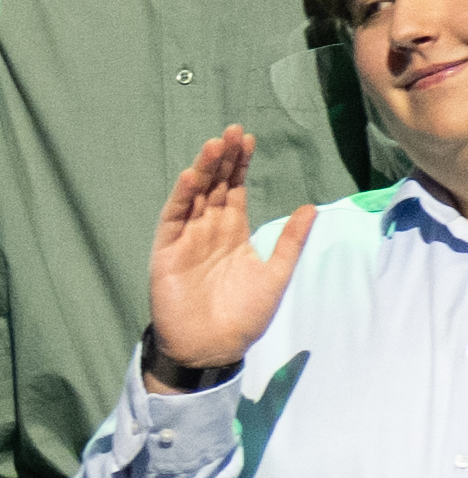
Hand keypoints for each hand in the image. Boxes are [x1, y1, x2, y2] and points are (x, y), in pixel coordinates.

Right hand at [143, 121, 313, 382]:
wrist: (213, 347)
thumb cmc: (243, 316)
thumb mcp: (276, 275)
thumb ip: (290, 242)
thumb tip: (310, 208)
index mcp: (234, 233)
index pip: (236, 190)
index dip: (241, 165)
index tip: (249, 139)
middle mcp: (209, 230)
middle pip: (216, 186)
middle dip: (224, 159)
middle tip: (233, 130)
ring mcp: (187, 239)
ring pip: (195, 196)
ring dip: (203, 170)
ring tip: (215, 144)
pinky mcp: (167, 251)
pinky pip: (174, 219)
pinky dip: (181, 197)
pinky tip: (190, 177)